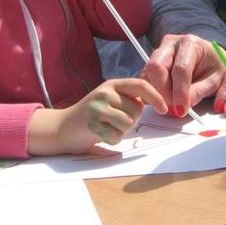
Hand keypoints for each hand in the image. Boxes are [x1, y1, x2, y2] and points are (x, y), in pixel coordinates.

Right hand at [29, 78, 166, 154]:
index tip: (164, 109)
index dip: (156, 97)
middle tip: (115, 121)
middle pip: (136, 110)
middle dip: (132, 120)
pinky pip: (116, 136)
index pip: (140, 85)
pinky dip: (111, 140)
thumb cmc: (92, 116)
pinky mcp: (92, 123)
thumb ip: (128, 98)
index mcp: (112, 84)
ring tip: (107, 127)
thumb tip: (157, 102)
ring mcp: (97, 107)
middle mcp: (105, 92)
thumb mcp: (110, 99)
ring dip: (121, 131)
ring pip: (128, 123)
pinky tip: (100, 134)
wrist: (61, 128)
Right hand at [142, 33, 225, 116]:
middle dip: (162, 92)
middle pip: (156, 67)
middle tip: (172, 110)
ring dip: (155, 94)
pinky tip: (163, 101)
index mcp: (191, 44)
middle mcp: (171, 43)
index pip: (180, 68)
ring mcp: (158, 52)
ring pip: (147, 74)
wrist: (210, 58)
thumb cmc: (215, 67)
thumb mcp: (219, 80)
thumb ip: (201, 92)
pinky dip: (151, 92)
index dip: (180, 91)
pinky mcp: (151, 62)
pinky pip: (144, 79)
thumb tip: (184, 105)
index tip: (182, 110)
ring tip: (169, 107)